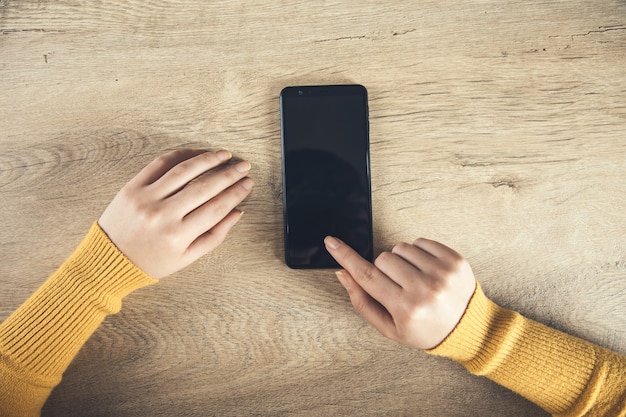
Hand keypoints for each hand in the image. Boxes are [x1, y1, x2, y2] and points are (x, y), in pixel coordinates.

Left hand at [99, 149, 252, 278]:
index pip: (216, 208)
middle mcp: (163, 215)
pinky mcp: (133, 186)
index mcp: (178, 235)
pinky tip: (197, 154)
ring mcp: (146, 198)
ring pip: (184, 170)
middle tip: (243, 166)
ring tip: (224, 155)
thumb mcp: (187, 258)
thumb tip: (237, 212)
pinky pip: (161, 164)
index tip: (248, 183)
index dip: (236, 193)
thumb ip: (215, 235)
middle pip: (205, 187)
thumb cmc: (150, 261)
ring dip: (208, 159)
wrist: (108, 260)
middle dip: (229, 174)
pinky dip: (182, 155)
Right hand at [325, 236, 475, 349]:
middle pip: (382, 259)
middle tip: (398, 286)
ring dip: (401, 260)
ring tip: (414, 279)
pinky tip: (425, 270)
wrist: (467, 329)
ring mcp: (441, 273)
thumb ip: (362, 301)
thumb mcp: (389, 327)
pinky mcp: (454, 260)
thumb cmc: (424, 329)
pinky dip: (418, 253)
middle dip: (384, 270)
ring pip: (400, 247)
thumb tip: (344, 273)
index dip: (345, 257)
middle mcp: (424, 289)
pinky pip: (420, 241)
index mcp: (405, 308)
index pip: (367, 276)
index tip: (331, 242)